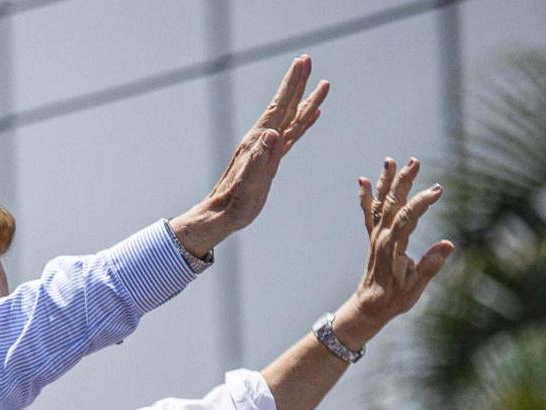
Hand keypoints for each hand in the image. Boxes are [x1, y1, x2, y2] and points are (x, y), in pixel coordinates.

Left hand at [171, 55, 327, 256]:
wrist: (222, 214)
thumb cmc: (236, 201)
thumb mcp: (250, 181)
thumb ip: (261, 157)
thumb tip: (273, 133)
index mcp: (259, 140)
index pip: (279, 106)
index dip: (291, 84)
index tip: (302, 62)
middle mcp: (263, 139)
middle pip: (286, 105)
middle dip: (297, 82)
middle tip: (307, 59)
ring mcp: (268, 148)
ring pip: (292, 118)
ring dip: (306, 100)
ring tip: (323, 84)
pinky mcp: (272, 158)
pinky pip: (293, 134)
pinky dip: (304, 122)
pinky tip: (313, 116)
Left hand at [333, 157, 453, 348]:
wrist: (369, 307)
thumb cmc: (394, 299)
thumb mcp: (415, 287)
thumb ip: (430, 266)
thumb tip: (448, 244)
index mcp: (393, 248)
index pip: (407, 219)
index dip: (421, 203)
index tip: (437, 190)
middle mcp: (382, 238)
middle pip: (392, 204)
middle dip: (403, 182)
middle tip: (414, 161)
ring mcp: (376, 237)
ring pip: (381, 205)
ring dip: (386, 182)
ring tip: (390, 161)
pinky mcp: (374, 239)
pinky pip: (369, 214)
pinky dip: (366, 197)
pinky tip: (364, 181)